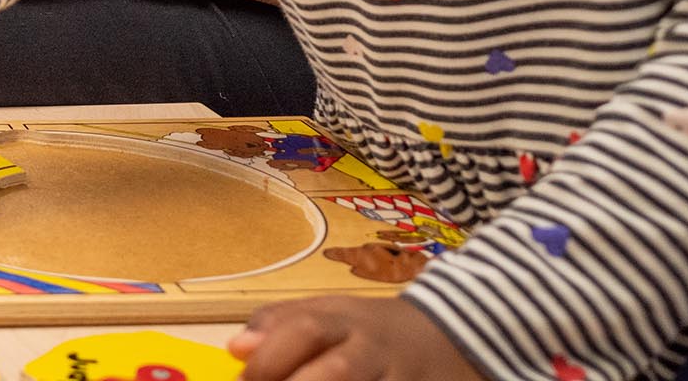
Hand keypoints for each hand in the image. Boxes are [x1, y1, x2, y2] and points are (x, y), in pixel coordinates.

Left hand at [230, 295, 487, 379]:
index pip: (305, 329)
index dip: (270, 357)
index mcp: (345, 320)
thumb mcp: (326, 313)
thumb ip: (278, 324)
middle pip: (336, 371)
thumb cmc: (368, 331)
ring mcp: (403, 379)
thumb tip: (237, 348)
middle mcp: (375, 350)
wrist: (450, 338)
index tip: (245, 379)